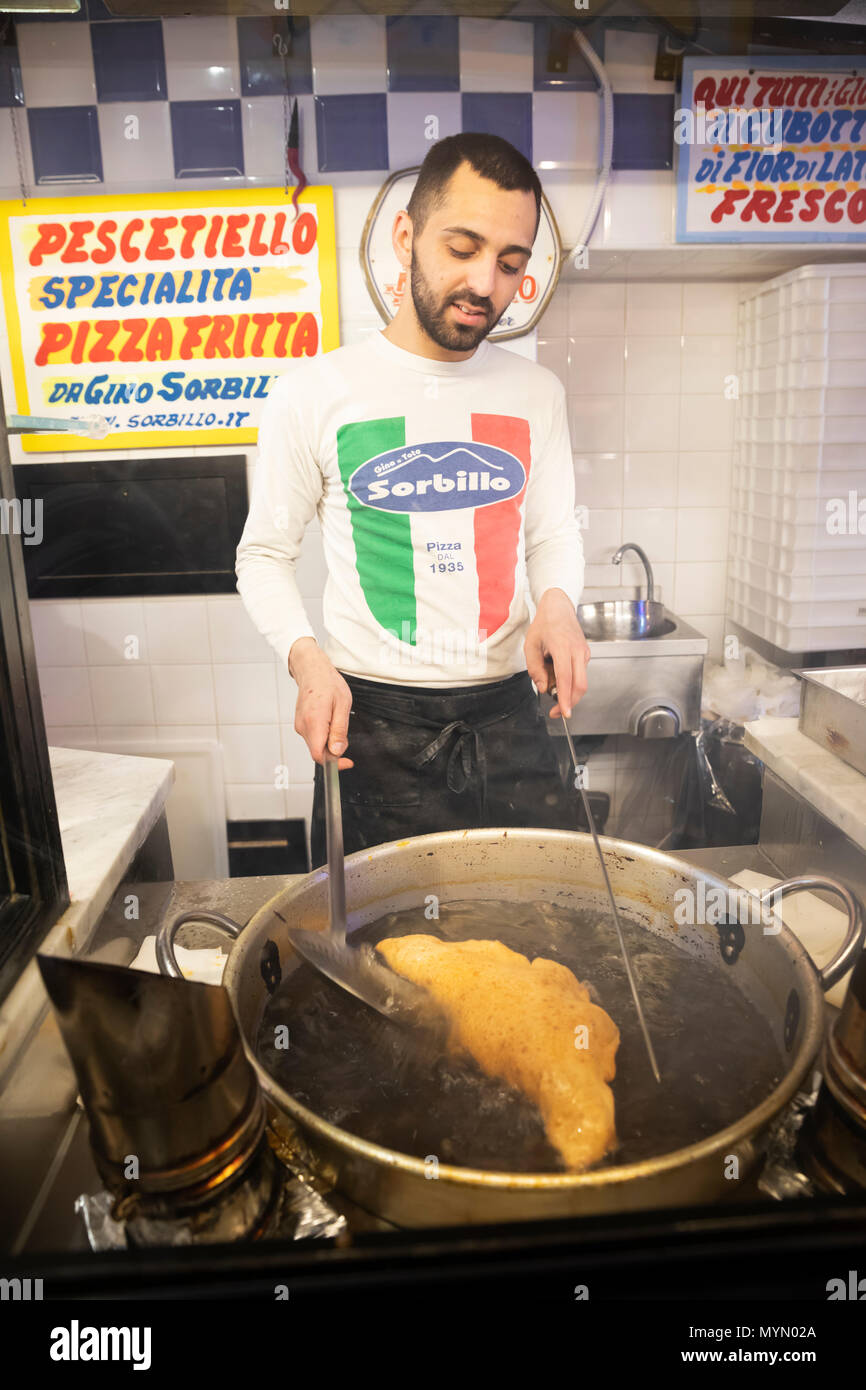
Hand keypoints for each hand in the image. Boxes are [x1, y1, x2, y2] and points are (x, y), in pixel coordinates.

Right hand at [288, 638, 353, 767]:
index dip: (334, 763)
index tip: (347, 762)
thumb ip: (339, 730)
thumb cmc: (328, 684)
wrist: (312, 671)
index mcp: (314, 722)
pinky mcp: (300, 725)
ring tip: (336, 719)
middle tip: (344, 731)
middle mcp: (303, 727)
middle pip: (319, 752)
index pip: (319, 755)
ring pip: (317, 745)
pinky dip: (324, 735)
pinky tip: (329, 719)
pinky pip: (314, 738)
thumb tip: (338, 751)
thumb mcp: (342, 705)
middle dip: (335, 749)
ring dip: (330, 741)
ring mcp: (300, 726)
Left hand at [523, 589, 589, 719]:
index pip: (566, 678)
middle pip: (580, 685)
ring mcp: (584, 653)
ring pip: (581, 682)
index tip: (564, 713)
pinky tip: (556, 672)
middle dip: (570, 702)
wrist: (559, 607)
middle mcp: (577, 651)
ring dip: (567, 690)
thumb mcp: (531, 645)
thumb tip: (544, 688)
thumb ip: (535, 669)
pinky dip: (569, 681)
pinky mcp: (585, 655)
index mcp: (563, 647)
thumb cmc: (544, 624)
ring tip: (549, 680)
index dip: (565, 698)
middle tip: (556, 711)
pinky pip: (579, 674)